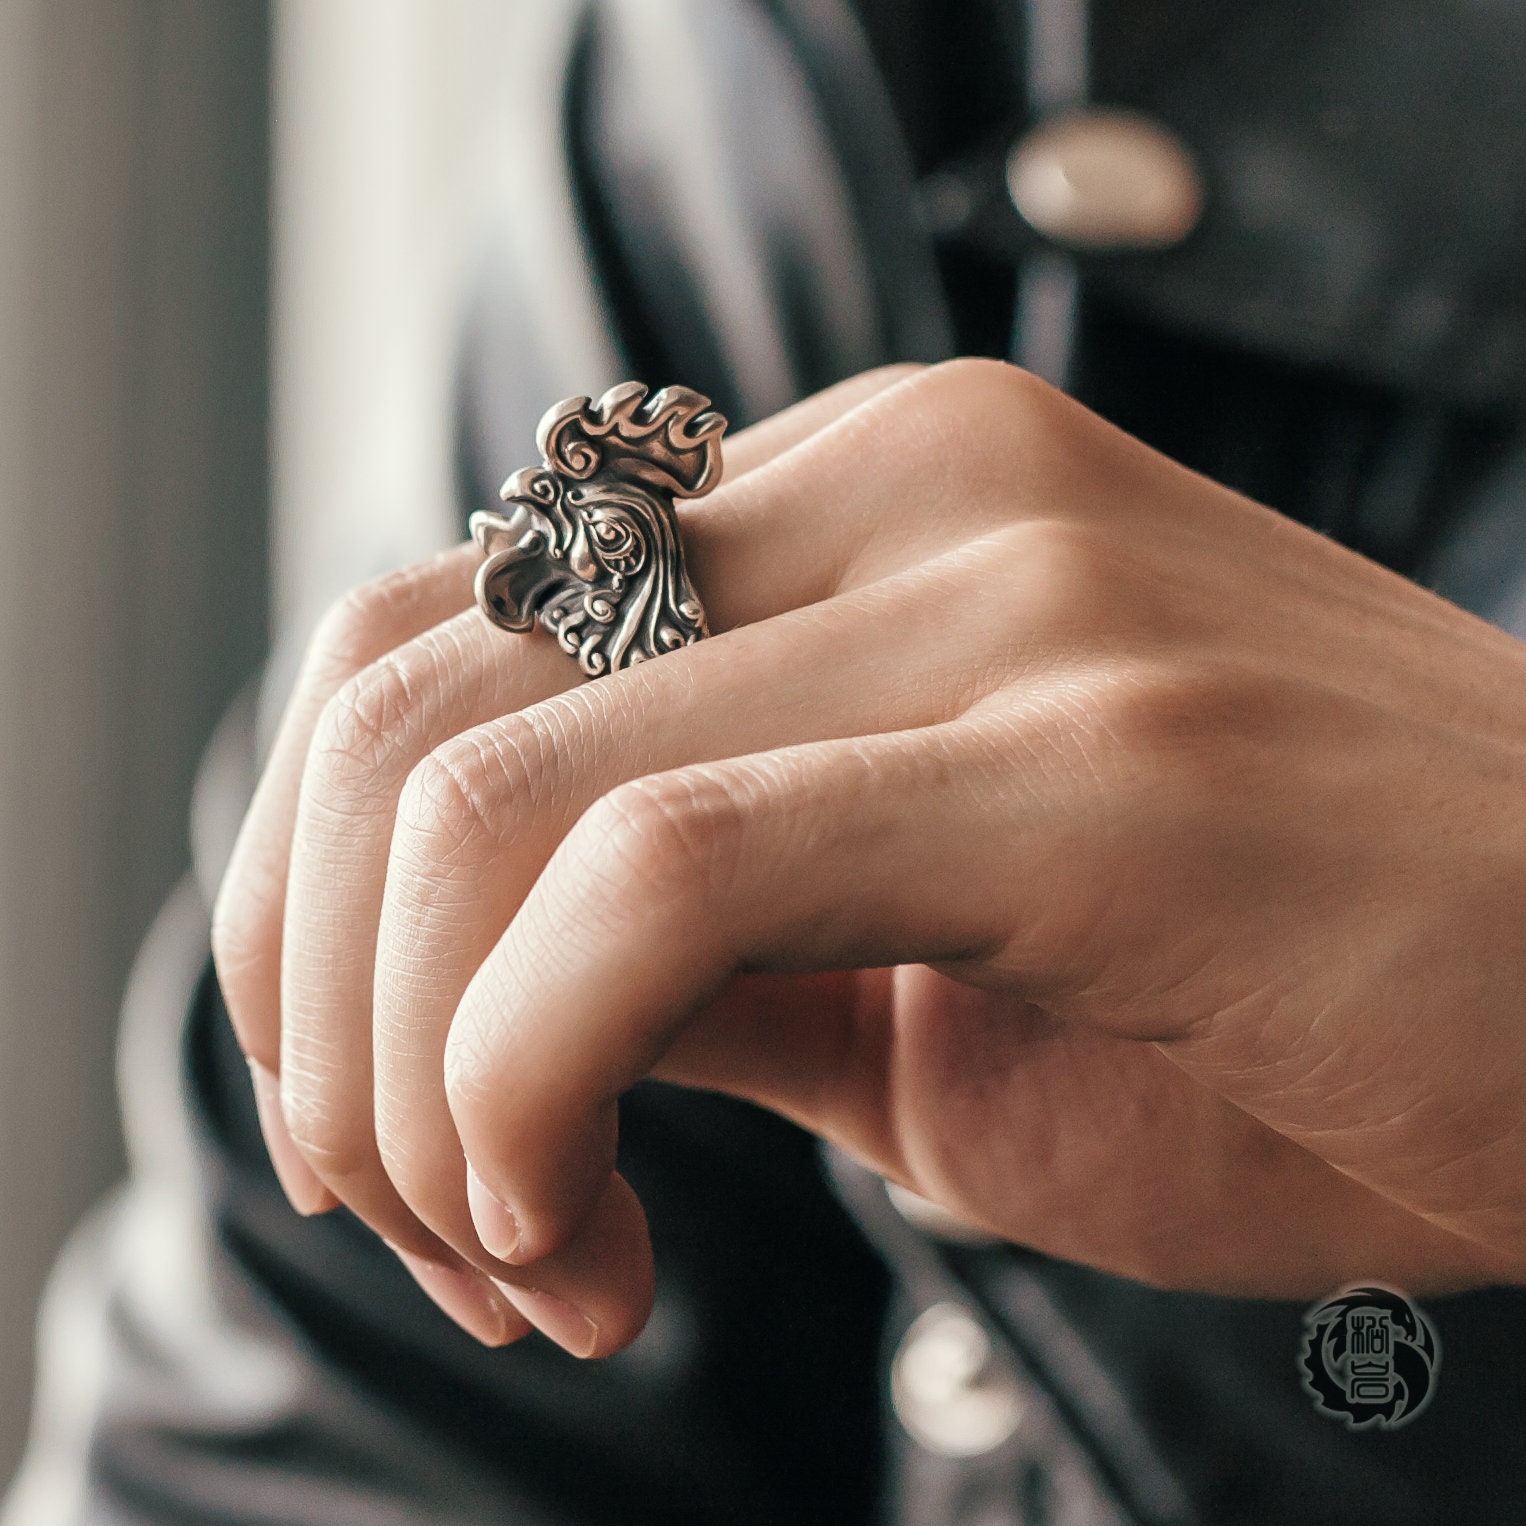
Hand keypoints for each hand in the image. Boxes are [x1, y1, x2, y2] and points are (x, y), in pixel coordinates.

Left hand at [214, 360, 1525, 1355]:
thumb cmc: (1281, 1005)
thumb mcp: (919, 965)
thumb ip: (684, 935)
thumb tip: (444, 999)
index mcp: (851, 503)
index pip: (425, 643)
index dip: (320, 915)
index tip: (402, 1144)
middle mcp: (901, 489)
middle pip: (397, 707)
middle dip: (328, 1013)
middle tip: (430, 1222)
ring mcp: (1000, 589)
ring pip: (481, 789)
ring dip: (407, 1078)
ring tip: (525, 1253)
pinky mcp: (1092, 749)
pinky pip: (662, 875)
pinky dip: (527, 1082)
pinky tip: (590, 1244)